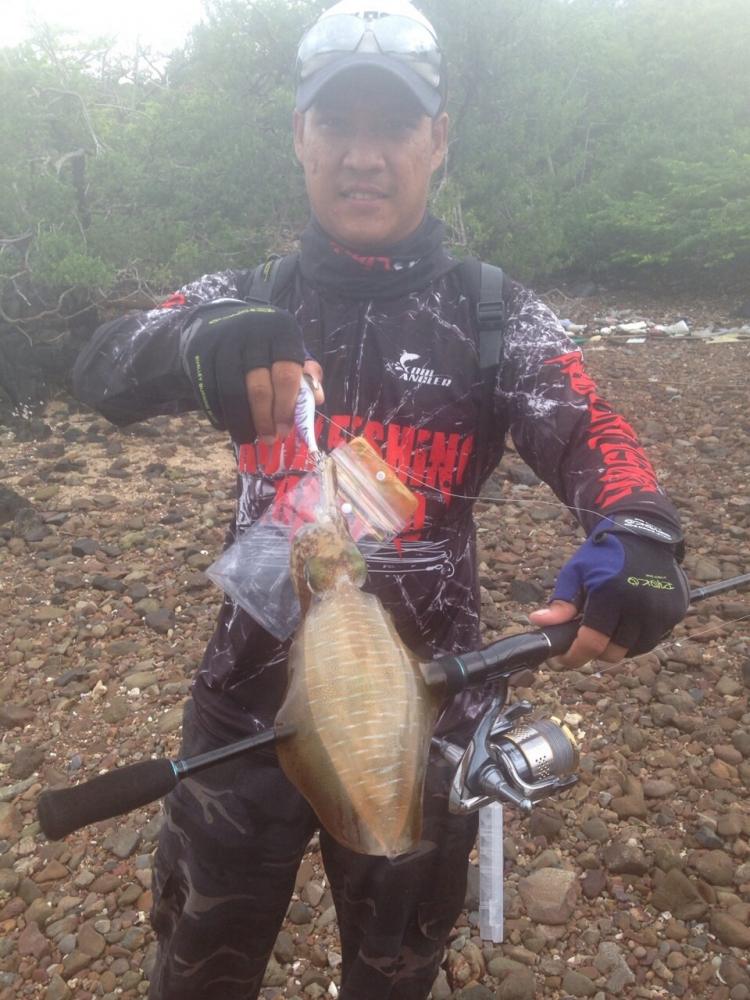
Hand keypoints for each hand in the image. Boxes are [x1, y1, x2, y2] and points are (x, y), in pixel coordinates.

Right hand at [181, 303, 305, 442]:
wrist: (216, 319)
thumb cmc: (261, 343)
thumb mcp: (287, 349)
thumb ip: (305, 374)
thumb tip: (318, 399)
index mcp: (282, 330)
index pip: (288, 375)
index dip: (287, 407)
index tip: (286, 430)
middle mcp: (253, 331)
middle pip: (260, 387)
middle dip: (265, 419)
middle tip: (268, 439)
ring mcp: (223, 341)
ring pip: (233, 392)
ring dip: (241, 421)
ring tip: (248, 437)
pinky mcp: (199, 351)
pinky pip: (210, 391)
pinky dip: (220, 413)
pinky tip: (229, 423)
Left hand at [529, 520, 689, 668]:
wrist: (643, 535)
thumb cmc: (603, 555)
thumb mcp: (575, 572)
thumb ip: (560, 601)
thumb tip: (538, 622)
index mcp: (611, 593)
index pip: (592, 642)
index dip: (575, 656)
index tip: (564, 659)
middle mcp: (639, 604)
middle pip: (614, 651)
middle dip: (595, 651)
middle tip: (585, 640)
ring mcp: (660, 610)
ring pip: (634, 650)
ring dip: (617, 646)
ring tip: (606, 630)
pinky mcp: (674, 612)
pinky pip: (651, 639)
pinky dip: (636, 639)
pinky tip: (625, 624)